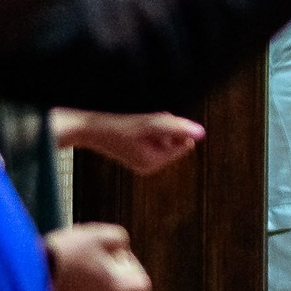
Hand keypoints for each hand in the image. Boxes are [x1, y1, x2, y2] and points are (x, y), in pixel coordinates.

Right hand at [47, 222, 153, 290]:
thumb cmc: (67, 255)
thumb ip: (120, 238)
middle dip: (112, 270)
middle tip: (94, 254)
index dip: (133, 266)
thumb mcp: (99, 235)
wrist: (26, 276)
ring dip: (94, 277)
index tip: (116, 254)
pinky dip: (79, 285)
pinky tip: (64, 269)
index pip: (142, 285)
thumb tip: (122, 246)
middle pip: (121, 290)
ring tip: (76, 259)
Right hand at [51, 109, 202, 176]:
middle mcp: (150, 166)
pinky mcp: (137, 153)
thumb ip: (178, 127)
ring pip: (166, 137)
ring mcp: (143, 160)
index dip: (175, 130)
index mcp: (154, 164)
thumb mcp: (151, 124)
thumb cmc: (118, 126)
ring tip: (137, 125)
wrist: (88, 128)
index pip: (185, 145)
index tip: (153, 127)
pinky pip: (155, 137)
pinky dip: (149, 128)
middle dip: (167, 129)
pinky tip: (134, 126)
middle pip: (176, 140)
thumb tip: (202, 132)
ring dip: (157, 126)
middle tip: (143, 125)